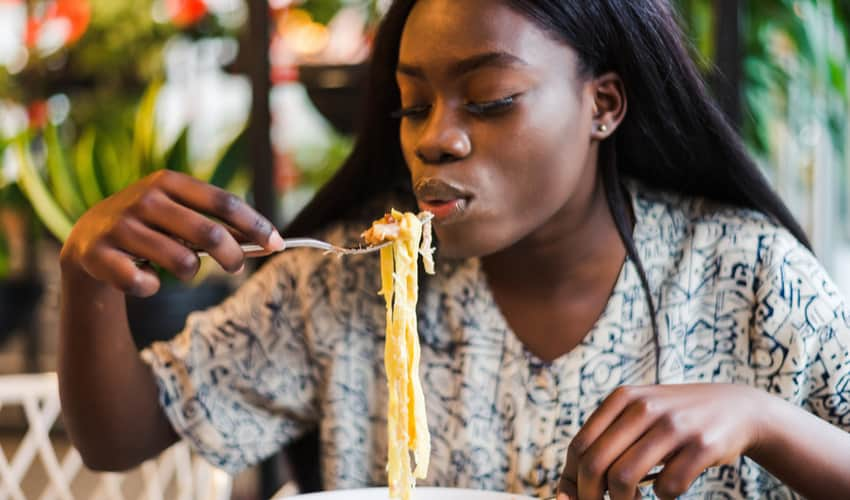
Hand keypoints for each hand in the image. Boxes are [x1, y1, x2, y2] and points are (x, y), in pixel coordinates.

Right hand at [60, 170, 284, 296]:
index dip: (255, 224)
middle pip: (209, 234)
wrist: (89, 239)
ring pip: (182, 262)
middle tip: (236, 267)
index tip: (277, 244)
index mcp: (169, 182)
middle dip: (233, 256)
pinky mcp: (100, 255)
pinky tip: (144, 280)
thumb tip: (270, 242)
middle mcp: (145, 198)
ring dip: (190, 272)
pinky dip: (152, 288)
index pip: (224, 203)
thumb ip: (218, 224)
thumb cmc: (151, 227)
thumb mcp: (180, 214)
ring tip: (181, 268)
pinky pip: (145, 284)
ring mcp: (121, 226)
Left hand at [557, 384, 765, 499]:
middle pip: (595, 464)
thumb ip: (604, 442)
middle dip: (591, 497)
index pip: (579, 446)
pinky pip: (666, 487)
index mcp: (622, 398)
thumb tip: (564, 492)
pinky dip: (663, 496)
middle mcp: (644, 407)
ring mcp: (674, 425)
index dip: (571, 480)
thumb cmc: (673, 420)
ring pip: (624, 478)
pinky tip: (669, 487)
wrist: (736, 408)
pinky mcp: (702, 445)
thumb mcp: (638, 415)